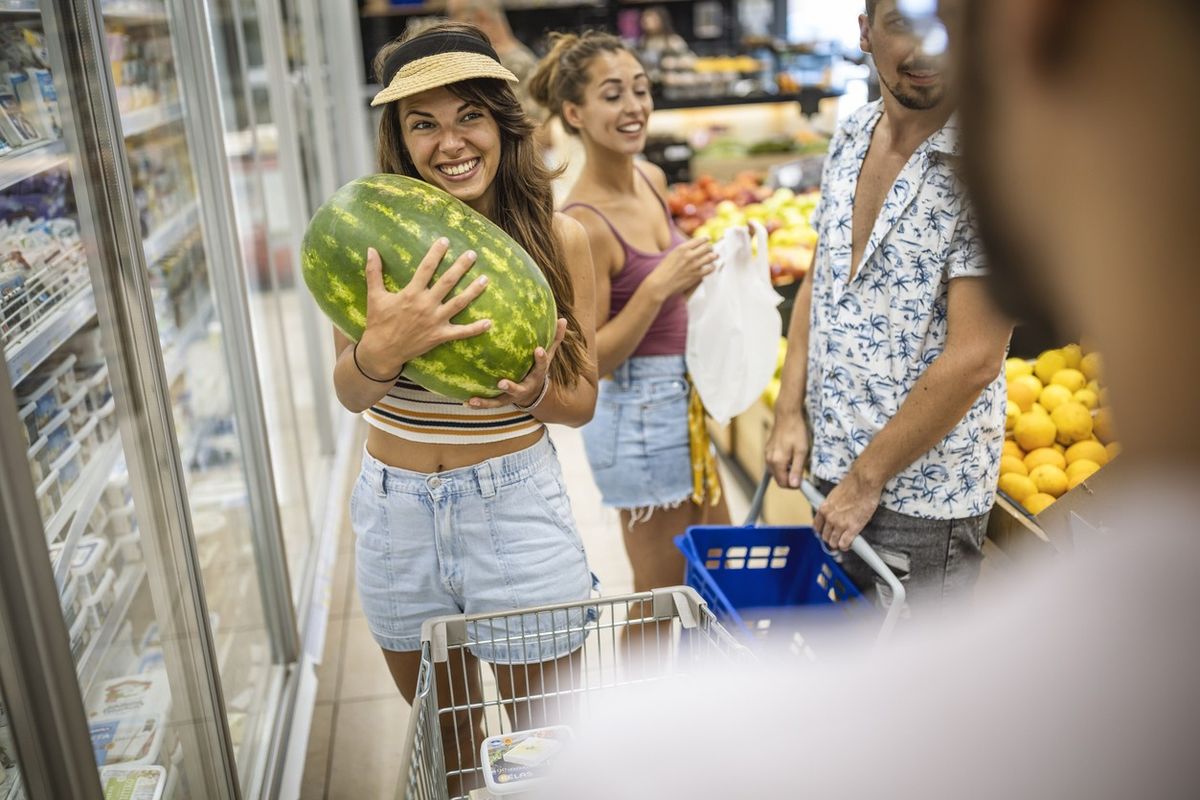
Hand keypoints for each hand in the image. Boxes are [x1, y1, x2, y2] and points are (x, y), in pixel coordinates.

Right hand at [355, 239, 490, 378]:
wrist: (382, 351)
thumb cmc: (378, 322)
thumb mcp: (374, 296)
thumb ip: (374, 272)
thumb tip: (370, 249)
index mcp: (411, 294)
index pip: (426, 269)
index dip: (436, 254)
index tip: (445, 241)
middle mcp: (426, 305)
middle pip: (448, 283)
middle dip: (461, 267)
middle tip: (472, 254)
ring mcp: (435, 321)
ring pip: (459, 303)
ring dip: (473, 291)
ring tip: (485, 279)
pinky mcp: (440, 336)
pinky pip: (461, 332)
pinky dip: (475, 328)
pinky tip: (489, 322)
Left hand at [467, 318, 567, 409]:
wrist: (535, 393)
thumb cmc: (538, 368)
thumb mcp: (549, 354)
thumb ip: (554, 338)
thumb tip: (564, 318)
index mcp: (537, 374)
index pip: (541, 366)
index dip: (541, 358)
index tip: (538, 350)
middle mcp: (524, 388)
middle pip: (518, 389)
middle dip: (511, 387)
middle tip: (501, 382)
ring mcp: (512, 397)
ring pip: (499, 401)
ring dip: (487, 402)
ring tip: (473, 400)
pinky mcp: (502, 401)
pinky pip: (489, 403)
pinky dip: (479, 403)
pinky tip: (466, 401)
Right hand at [648, 237, 718, 299]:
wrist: (661, 283)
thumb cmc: (663, 270)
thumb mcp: (672, 254)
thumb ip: (683, 250)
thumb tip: (693, 247)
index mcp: (682, 248)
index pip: (699, 240)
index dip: (706, 239)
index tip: (708, 239)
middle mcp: (689, 255)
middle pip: (707, 247)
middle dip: (710, 247)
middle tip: (711, 249)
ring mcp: (694, 265)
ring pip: (711, 257)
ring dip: (714, 256)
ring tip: (715, 256)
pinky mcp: (696, 275)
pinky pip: (710, 269)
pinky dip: (712, 267)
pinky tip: (711, 267)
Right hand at [765, 411, 808, 488]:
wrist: (787, 415)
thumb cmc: (796, 432)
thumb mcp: (802, 451)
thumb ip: (797, 469)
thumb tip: (794, 485)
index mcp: (777, 462)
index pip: (783, 483)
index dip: (793, 484)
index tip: (803, 479)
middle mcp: (769, 460)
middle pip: (778, 479)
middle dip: (789, 478)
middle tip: (801, 468)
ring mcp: (767, 455)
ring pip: (776, 471)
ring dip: (786, 471)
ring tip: (796, 459)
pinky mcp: (767, 450)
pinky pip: (774, 464)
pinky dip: (782, 464)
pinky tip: (789, 454)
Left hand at [813, 471, 882, 551]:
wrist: (864, 481)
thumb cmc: (853, 485)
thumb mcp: (835, 495)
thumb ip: (832, 507)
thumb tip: (835, 513)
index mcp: (824, 508)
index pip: (817, 527)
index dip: (822, 532)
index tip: (827, 533)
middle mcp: (829, 517)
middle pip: (824, 537)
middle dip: (831, 539)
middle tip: (838, 538)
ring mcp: (840, 524)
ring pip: (833, 543)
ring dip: (838, 544)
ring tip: (844, 542)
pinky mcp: (852, 528)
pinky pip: (844, 544)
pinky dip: (846, 546)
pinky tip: (849, 544)